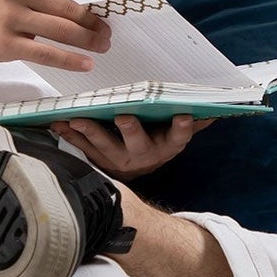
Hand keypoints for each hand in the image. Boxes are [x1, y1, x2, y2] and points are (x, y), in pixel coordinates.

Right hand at [0, 0, 117, 73]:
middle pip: (64, 7)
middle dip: (92, 21)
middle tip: (108, 29)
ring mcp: (9, 18)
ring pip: (59, 31)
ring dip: (87, 40)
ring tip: (103, 45)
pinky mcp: (6, 44)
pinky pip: (45, 54)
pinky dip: (69, 60)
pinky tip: (85, 63)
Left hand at [47, 112, 208, 179]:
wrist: (137, 168)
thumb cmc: (157, 140)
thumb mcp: (175, 133)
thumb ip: (193, 121)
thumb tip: (216, 108)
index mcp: (166, 146)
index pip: (178, 138)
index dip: (181, 129)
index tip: (183, 116)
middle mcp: (144, 156)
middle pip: (138, 143)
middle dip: (131, 130)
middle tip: (125, 116)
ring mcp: (119, 160)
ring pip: (105, 147)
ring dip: (91, 133)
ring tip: (78, 119)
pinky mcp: (98, 160)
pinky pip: (83, 149)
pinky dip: (70, 136)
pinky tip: (59, 124)